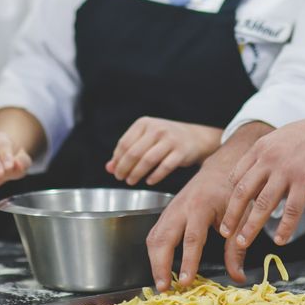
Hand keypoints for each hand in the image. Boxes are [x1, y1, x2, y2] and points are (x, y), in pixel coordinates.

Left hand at [106, 117, 221, 185]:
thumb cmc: (165, 139)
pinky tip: (149, 181)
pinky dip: (154, 176)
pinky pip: (164, 167)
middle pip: (134, 153)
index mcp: (145, 123)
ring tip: (131, 181)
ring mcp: (170, 140)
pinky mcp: (181, 152)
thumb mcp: (145, 139)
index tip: (115, 170)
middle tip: (121, 178)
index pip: (124, 143)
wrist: (195, 137)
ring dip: (136, 173)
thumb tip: (109, 167)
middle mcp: (157, 129)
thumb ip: (127, 151)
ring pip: (147, 160)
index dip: (117, 159)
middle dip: (124, 168)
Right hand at [145, 122, 270, 291]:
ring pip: (154, 236)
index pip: (192, 238)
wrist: (219, 169)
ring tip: (161, 283)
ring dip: (154, 261)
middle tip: (164, 287)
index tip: (186, 281)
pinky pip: (155, 234)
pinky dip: (154, 252)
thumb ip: (237, 248)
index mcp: (201, 206)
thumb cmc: (231, 192)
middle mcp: (181, 207)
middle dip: (160, 264)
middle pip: (163, 237)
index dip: (188, 261)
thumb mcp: (240, 218)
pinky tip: (160, 267)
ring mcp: (170, 210)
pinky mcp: (166, 213)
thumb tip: (238, 277)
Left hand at [220, 109, 304, 270]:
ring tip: (243, 243)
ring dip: (251, 226)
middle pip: (243, 192)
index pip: (237, 175)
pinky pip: (291, 210)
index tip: (229, 210)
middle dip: (231, 215)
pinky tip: (280, 240)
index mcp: (261, 148)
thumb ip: (267, 156)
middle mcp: (269, 159)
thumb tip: (258, 174)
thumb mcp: (281, 138)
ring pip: (263, 204)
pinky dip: (284, 228)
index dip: (231, 195)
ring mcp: (286, 171)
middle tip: (224, 232)